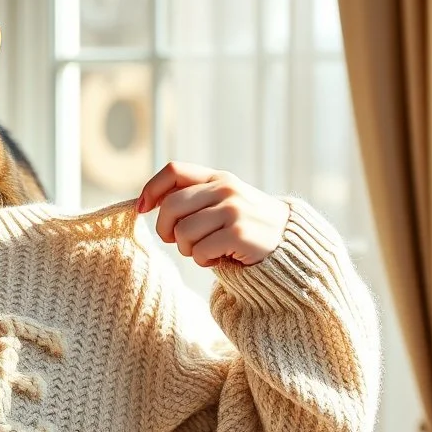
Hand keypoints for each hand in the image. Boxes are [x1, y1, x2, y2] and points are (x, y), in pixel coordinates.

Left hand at [135, 161, 289, 266]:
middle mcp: (226, 189)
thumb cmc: (245, 225)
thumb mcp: (222, 201)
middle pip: (171, 206)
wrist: (289, 244)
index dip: (151, 189)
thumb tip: (148, 201)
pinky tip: (218, 258)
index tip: (142, 209)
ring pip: (183, 232)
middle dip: (166, 230)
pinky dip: (203, 260)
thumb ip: (192, 197)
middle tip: (176, 241)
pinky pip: (201, 251)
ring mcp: (234, 210)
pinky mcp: (240, 234)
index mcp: (218, 178)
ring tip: (204, 251)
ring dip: (187, 249)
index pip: (173, 171)